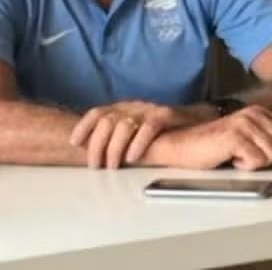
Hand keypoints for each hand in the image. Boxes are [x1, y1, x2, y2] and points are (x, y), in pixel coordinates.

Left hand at [70, 101, 204, 168]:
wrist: (197, 121)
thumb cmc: (163, 130)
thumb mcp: (135, 130)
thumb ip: (117, 137)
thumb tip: (94, 152)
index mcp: (122, 108)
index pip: (96, 113)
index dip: (84, 126)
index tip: (74, 142)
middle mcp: (133, 106)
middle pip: (107, 121)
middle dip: (97, 145)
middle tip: (94, 165)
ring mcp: (149, 109)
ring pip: (124, 125)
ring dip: (114, 147)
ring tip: (112, 166)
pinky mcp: (166, 115)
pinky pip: (149, 127)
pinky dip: (139, 142)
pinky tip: (133, 157)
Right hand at [154, 105, 271, 169]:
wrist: (179, 145)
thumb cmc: (211, 146)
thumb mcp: (249, 142)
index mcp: (258, 112)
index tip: (258, 151)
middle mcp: (253, 114)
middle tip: (246, 156)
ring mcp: (244, 124)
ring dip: (257, 163)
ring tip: (236, 155)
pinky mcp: (234, 137)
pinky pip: (258, 161)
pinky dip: (244, 166)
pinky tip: (229, 158)